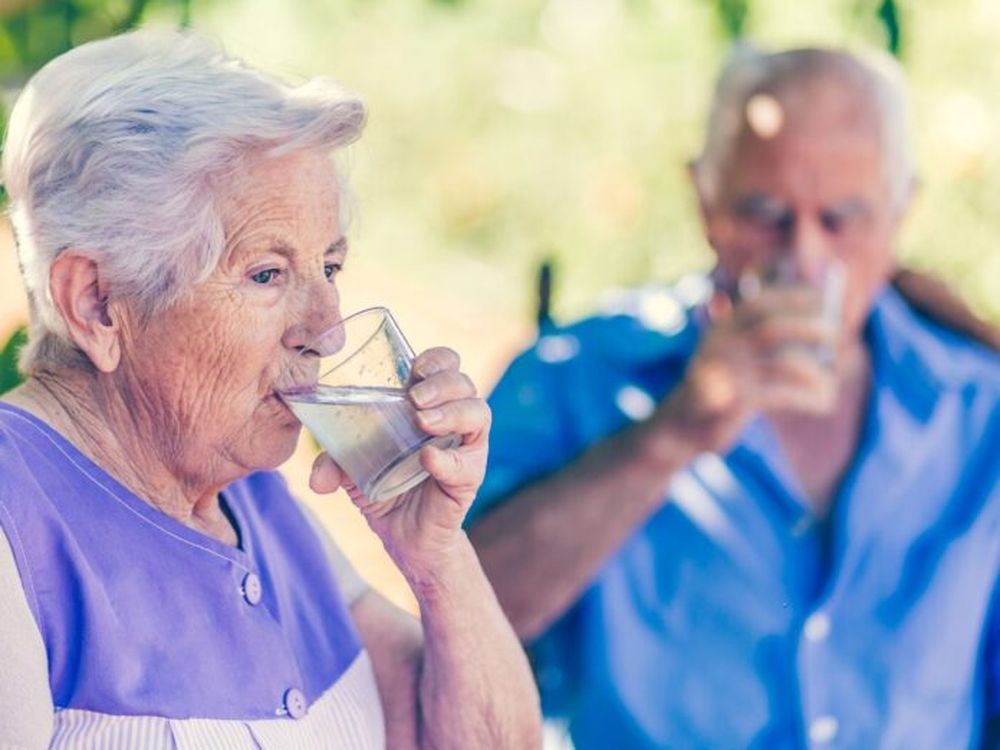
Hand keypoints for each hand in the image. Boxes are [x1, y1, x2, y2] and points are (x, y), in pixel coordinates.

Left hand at [309, 347, 489, 582]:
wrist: (404, 538)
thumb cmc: (382, 488)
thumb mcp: (351, 470)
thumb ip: (331, 463)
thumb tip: (316, 479)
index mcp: (428, 404)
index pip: (446, 365)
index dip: (437, 359)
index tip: (414, 367)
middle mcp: (453, 420)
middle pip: (464, 383)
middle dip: (442, 383)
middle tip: (415, 398)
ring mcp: (465, 448)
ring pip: (478, 413)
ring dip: (452, 412)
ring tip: (423, 422)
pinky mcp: (469, 478)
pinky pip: (468, 463)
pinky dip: (448, 459)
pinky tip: (429, 459)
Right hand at [653, 285, 837, 453]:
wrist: (679, 427)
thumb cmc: (719, 391)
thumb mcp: (733, 360)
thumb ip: (762, 343)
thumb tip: (821, 331)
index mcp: (721, 330)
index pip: (758, 304)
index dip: (790, 297)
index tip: (820, 298)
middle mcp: (721, 346)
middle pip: (772, 328)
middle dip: (809, 327)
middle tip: (836, 334)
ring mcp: (726, 373)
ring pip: (781, 363)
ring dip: (814, 371)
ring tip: (831, 382)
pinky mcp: (733, 402)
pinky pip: (781, 395)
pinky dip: (808, 397)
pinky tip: (824, 402)